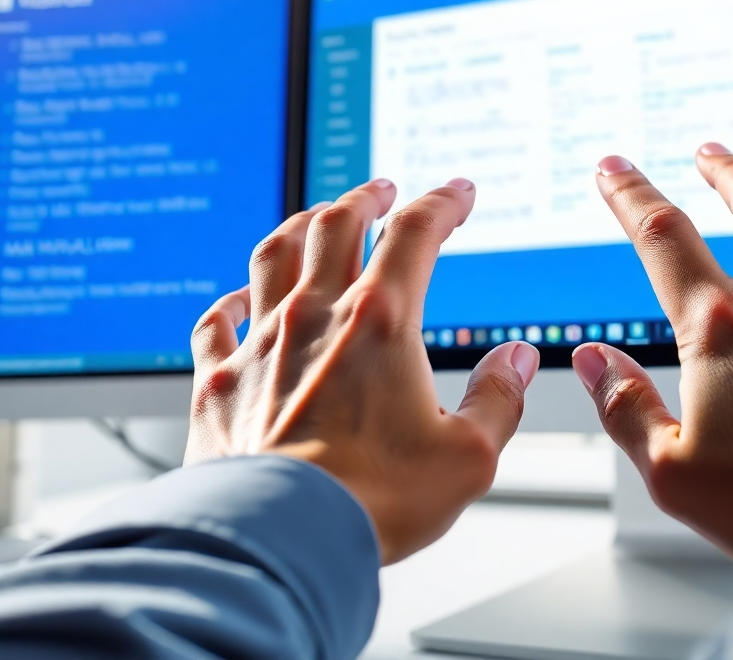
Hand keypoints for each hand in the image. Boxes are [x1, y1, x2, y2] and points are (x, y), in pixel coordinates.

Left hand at [184, 178, 539, 563]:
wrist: (278, 543)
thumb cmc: (370, 503)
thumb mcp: (467, 455)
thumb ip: (498, 398)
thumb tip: (515, 359)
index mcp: (379, 323)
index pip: (416, 233)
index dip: (443, 203)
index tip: (458, 194)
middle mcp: (314, 317)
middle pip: (337, 224)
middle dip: (366, 197)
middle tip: (382, 189)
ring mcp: (260, 343)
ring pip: (274, 253)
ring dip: (300, 224)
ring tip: (315, 216)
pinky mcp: (217, 379)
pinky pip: (216, 319)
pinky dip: (230, 300)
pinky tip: (237, 299)